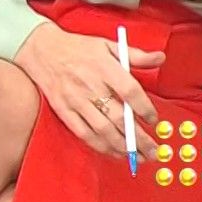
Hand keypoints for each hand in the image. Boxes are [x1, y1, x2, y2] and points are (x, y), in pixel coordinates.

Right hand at [14, 23, 163, 159]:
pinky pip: (84, 133)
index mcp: (103, 67)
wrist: (42, 50)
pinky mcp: (64, 110)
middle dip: (139, 138)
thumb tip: (160, 58)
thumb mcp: (108, 44)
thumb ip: (136, 55)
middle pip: (119, 117)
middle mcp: (89, 85)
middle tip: (153, 150)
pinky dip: (101, 146)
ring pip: (103, 130)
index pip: (130, 91)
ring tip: (138, 156)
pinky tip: (114, 152)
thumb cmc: (77, 48)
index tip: (153, 119)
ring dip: (123, 147)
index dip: (145, 108)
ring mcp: (75, 100)